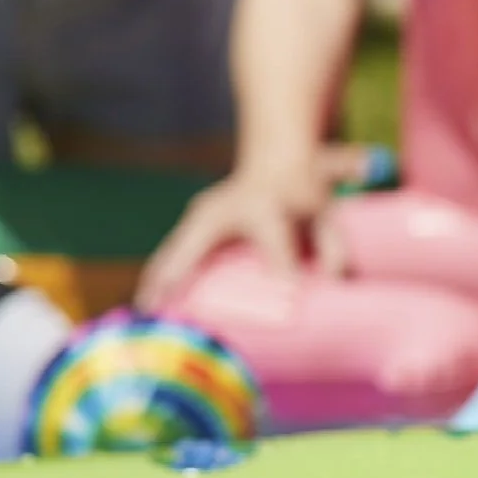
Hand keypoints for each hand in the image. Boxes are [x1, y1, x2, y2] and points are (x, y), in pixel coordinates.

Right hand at [135, 151, 350, 308]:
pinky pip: (171, 251)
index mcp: (266, 205)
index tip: (282, 297)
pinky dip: (158, 276)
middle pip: (198, 242)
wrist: (278, 163)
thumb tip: (332, 280)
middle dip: (181, 275)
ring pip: (174, 249)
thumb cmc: (305, 195)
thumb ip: (332, 245)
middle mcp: (226, 206)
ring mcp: (203, 212)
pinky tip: (147, 303)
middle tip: (164, 308)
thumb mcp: (325, 214)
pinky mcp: (194, 221)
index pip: (273, 239)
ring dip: (157, 281)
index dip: (280, 266)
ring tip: (146, 314)